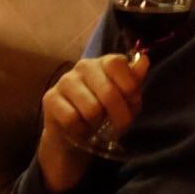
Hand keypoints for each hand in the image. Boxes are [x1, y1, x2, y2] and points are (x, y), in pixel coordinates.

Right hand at [36, 52, 147, 192]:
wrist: (75, 133)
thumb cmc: (105, 113)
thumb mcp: (126, 100)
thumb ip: (134, 82)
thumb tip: (144, 60)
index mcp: (104, 62)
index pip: (117, 63)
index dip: (128, 88)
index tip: (131, 103)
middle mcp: (84, 66)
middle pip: (108, 92)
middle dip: (119, 116)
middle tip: (118, 127)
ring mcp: (65, 80)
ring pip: (91, 109)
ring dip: (97, 124)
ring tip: (96, 124)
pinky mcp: (50, 98)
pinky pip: (71, 119)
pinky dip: (80, 130)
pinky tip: (80, 127)